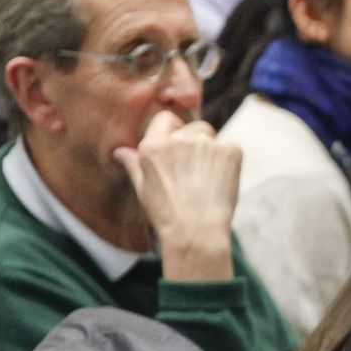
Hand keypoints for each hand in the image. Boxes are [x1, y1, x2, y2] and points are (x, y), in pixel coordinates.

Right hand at [113, 110, 239, 282]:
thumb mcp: (143, 189)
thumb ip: (134, 164)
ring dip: (212, 152)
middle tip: (196, 174)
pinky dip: (229, 162)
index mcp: (153, 145)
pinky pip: (230, 148)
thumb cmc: (167, 214)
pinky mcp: (229, 150)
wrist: (196, 232)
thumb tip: (120, 151)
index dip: (175, 131)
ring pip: (212, 138)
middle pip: (194, 128)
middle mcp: (178, 139)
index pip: (166, 119)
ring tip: (207, 181)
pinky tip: (221, 183)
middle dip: (197, 144)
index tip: (181, 148)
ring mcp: (205, 143)